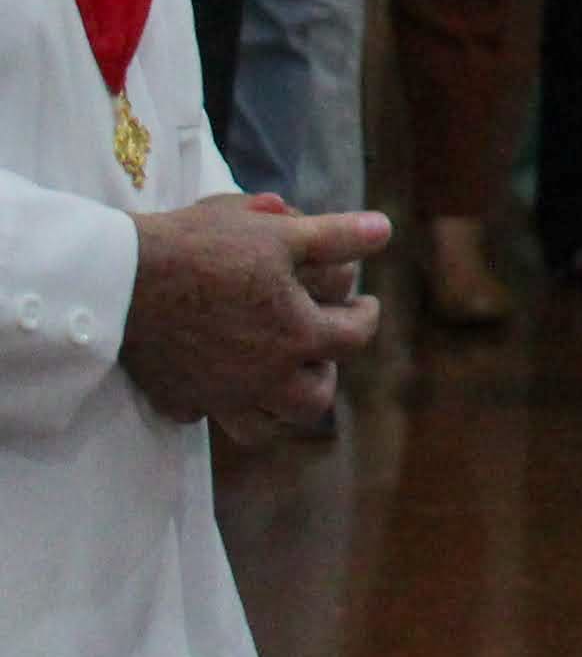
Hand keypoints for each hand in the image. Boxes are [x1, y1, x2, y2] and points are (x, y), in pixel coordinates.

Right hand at [124, 196, 386, 430]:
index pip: (355, 337)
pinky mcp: (175, 397)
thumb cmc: (204, 249)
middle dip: (325, 375)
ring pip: (262, 427)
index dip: (366, 316)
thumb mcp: (279, 232)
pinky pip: (203, 415)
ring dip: (278, 407)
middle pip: (312, 400)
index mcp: (297, 337)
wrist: (122, 279)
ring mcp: (217, 395)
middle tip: (319, 349)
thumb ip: (338, 235)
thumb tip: (384, 229)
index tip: (364, 304)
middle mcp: (263, 378)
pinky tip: (215, 379)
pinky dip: (216, 403)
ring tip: (278, 377)